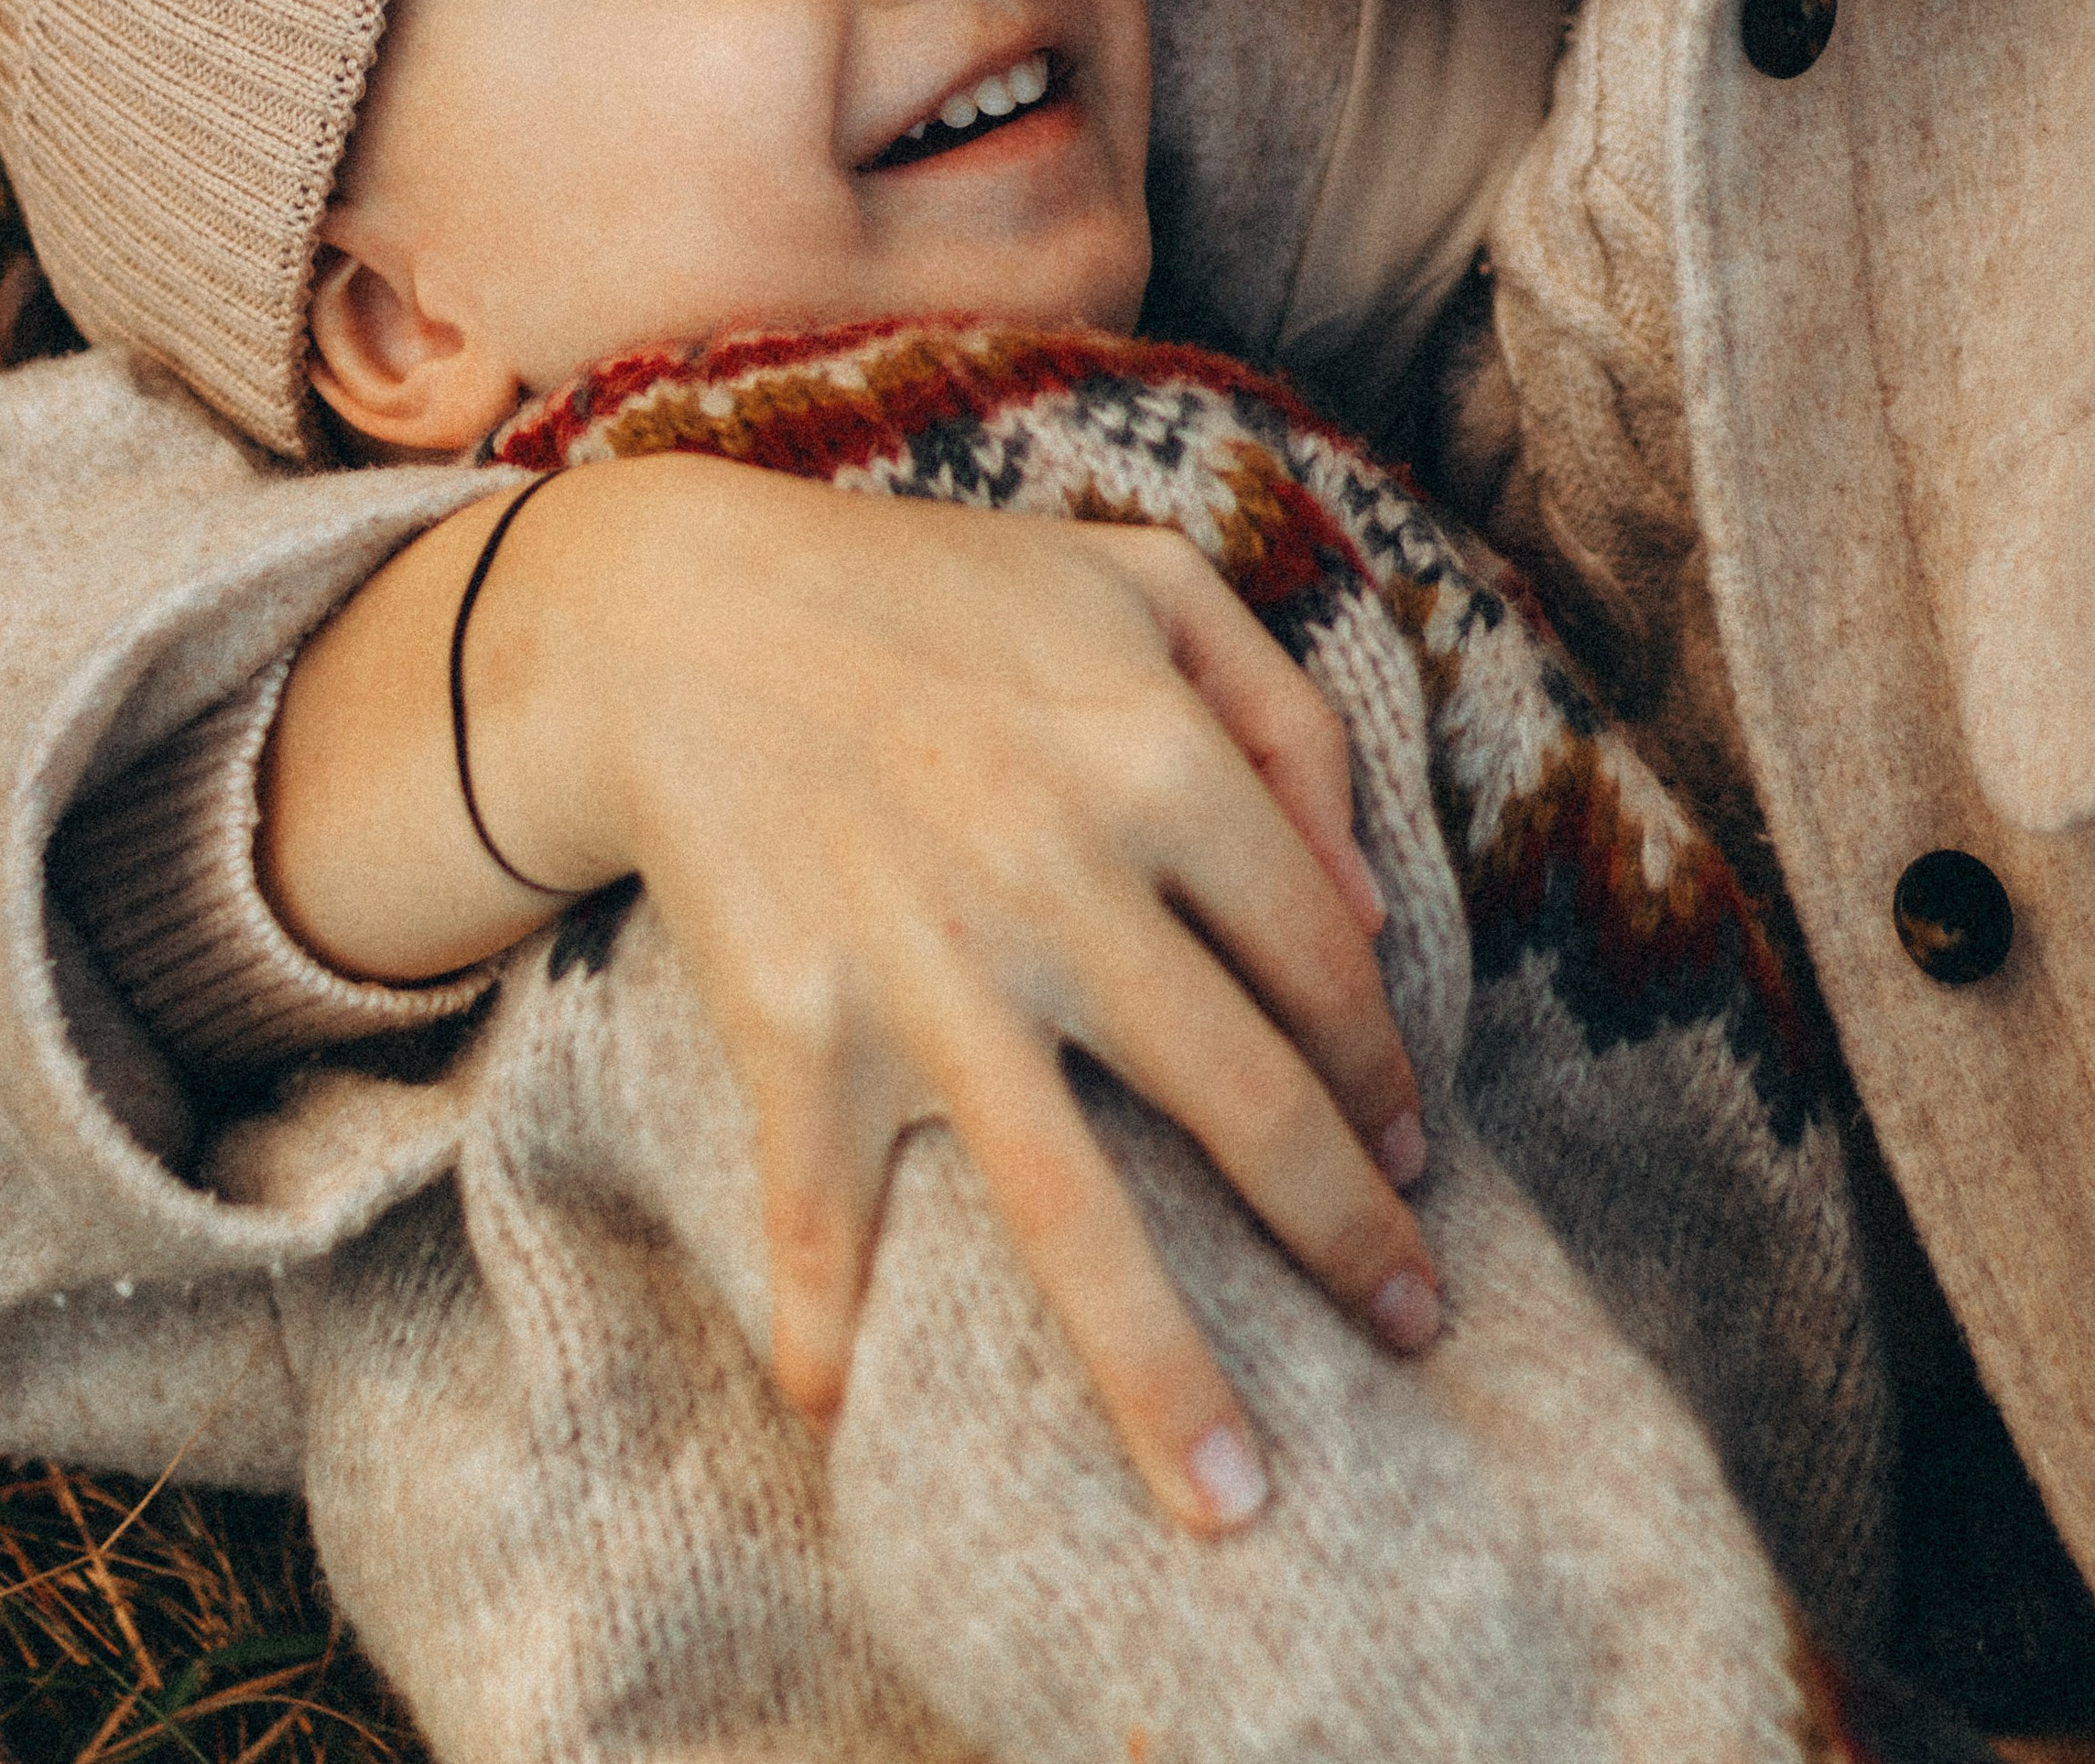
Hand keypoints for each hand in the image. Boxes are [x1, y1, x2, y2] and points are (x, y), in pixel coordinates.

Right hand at [265, 458, 1436, 1534]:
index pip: (1325, 966)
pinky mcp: (800, 1028)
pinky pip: (826, 1213)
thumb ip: (1285, 715)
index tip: (1412, 1155)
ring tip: (1235, 1503)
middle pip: (1247, 1108)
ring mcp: (927, 971)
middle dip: (1351, 1241)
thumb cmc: (931, 593)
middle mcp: (1064, 878)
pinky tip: (839, 1410)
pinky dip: (827, 1322)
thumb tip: (1373, 907)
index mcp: (1158, 759)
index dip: (1385, 1075)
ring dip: (1162, 1376)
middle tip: (1417, 1329)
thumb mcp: (1140, 589)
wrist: (677, 612)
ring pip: (1072, 1213)